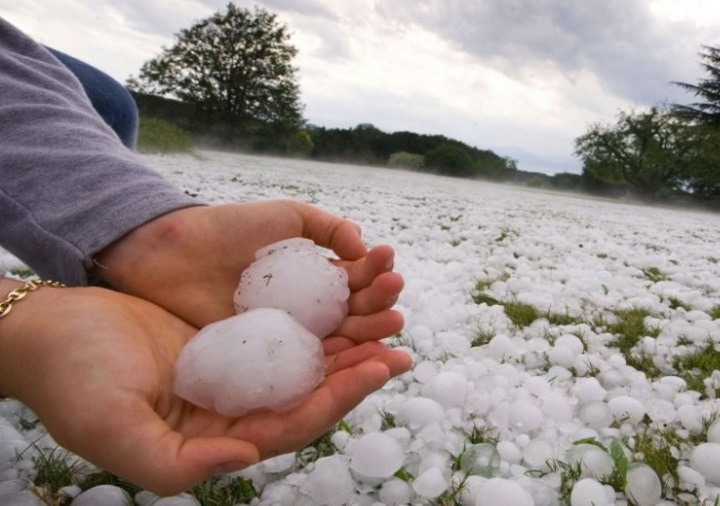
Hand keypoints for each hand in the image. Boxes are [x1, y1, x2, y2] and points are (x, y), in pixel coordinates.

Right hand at [0, 281, 411, 494]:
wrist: (46, 334)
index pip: (296, 422)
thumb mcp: (112, 429)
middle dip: (361, 363)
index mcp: (220, 435)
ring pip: (307, 355)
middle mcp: (236, 404)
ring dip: (348, 331)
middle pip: (314, 388)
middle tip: (401, 335)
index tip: (381, 365)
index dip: (341, 398)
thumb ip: (177, 461)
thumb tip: (248, 456)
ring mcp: (236, 366)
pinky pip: (285, 323)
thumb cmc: (70, 383)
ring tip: (386, 300)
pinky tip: (342, 282)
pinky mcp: (230, 332)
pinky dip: (316, 306)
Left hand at [93, 200, 403, 340]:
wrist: (169, 252)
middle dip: (380, 305)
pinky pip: (305, 364)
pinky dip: (334, 361)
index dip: (375, 274)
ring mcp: (287, 336)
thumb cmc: (227, 230)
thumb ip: (327, 227)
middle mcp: (306, 311)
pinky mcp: (265, 359)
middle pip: (354, 313)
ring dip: (369, 332)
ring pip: (338, 340)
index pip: (355, 282)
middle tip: (393, 297)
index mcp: (314, 278)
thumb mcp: (285, 216)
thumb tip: (362, 245)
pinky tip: (355, 352)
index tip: (388, 264)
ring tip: (391, 322)